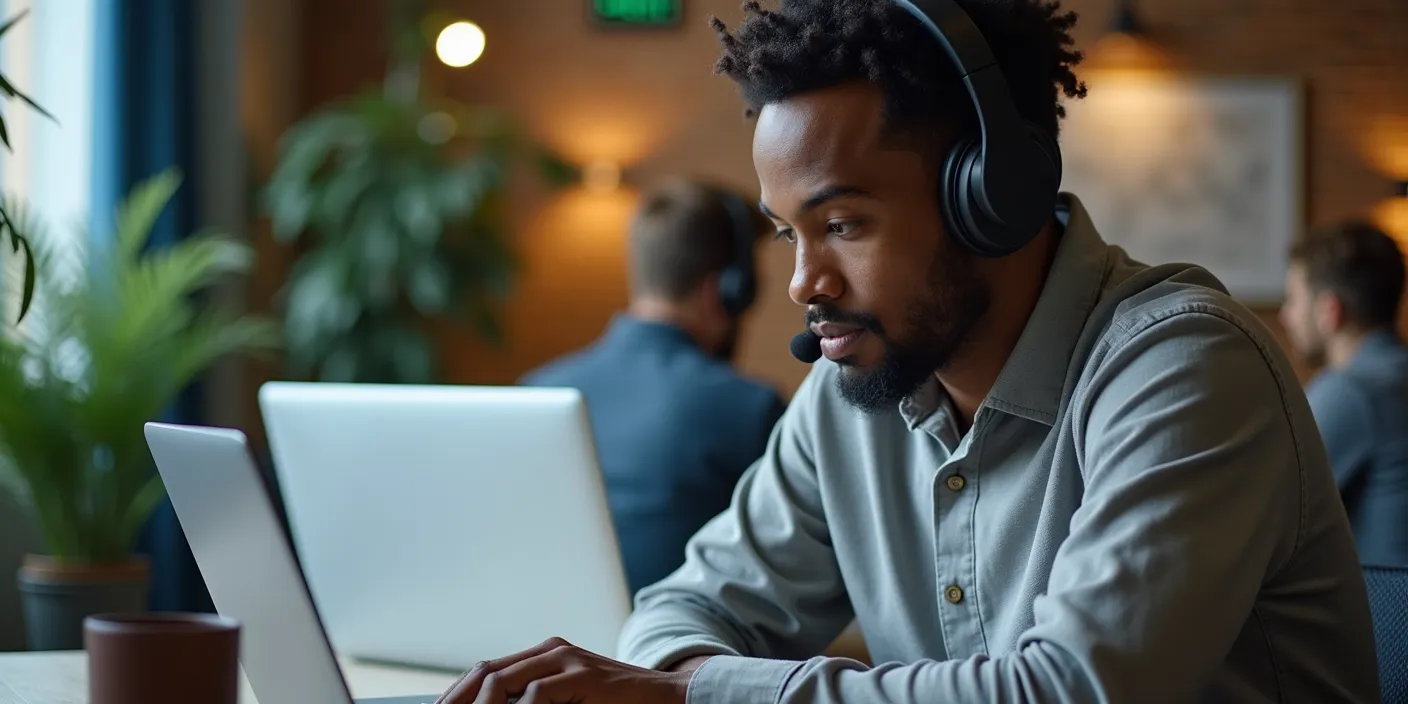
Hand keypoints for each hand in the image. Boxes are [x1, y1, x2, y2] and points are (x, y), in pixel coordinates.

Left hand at [434, 637, 692, 703]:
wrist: (667, 695)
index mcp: (545, 655)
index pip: (487, 670)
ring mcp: (567, 659)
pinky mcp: (584, 674)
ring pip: (505, 679)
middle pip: (487, 671)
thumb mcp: (570, 701)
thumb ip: (537, 701)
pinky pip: (538, 693)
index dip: (458, 693)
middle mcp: (552, 650)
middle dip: (459, 699)